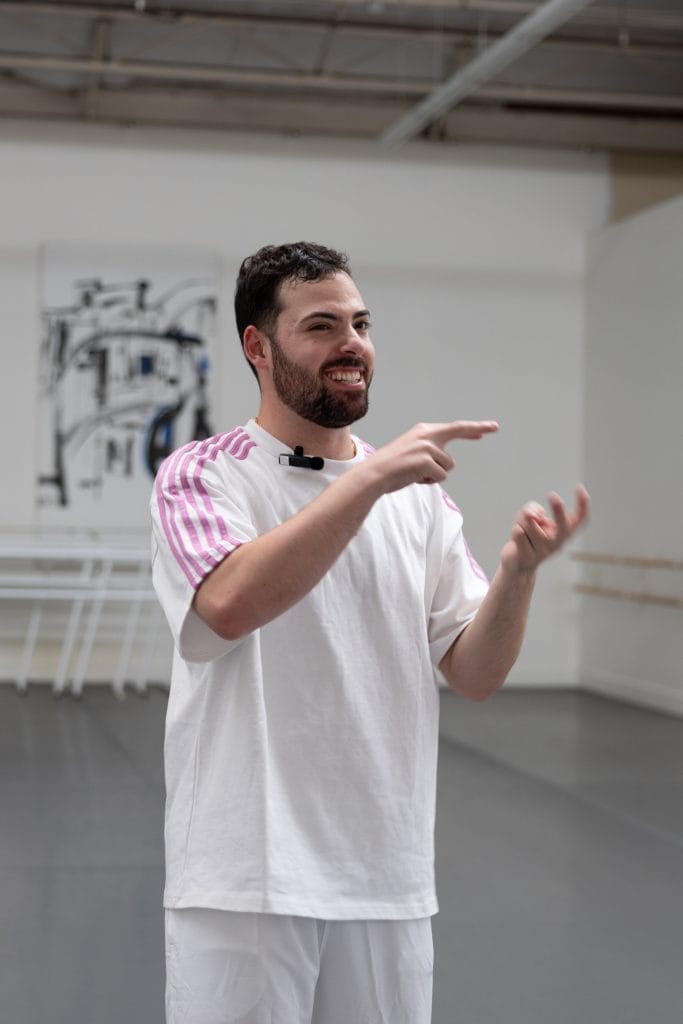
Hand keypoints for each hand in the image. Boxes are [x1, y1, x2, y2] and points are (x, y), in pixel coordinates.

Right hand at [366, 420, 498, 494]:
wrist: (373, 475)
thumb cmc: (391, 469)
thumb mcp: (411, 453)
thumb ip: (430, 452)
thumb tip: (448, 464)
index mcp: (423, 431)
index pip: (453, 428)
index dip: (472, 429)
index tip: (489, 428)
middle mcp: (427, 435)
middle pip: (459, 430)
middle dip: (477, 428)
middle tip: (495, 426)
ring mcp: (427, 447)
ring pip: (448, 466)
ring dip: (436, 474)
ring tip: (415, 474)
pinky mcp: (426, 461)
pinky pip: (441, 476)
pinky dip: (430, 481)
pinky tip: (414, 478)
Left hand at [501, 484, 589, 573]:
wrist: (515, 563)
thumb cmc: (526, 535)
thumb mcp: (530, 516)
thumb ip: (533, 509)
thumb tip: (532, 515)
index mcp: (564, 533)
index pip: (580, 520)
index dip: (583, 505)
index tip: (579, 487)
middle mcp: (558, 544)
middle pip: (563, 526)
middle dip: (559, 510)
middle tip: (553, 495)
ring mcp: (544, 553)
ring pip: (531, 522)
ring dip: (522, 520)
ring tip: (522, 530)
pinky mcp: (528, 557)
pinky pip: (519, 532)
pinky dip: (515, 529)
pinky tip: (515, 540)